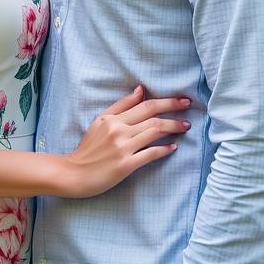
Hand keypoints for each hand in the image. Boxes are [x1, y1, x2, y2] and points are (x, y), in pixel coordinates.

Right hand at [62, 87, 190, 198]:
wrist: (74, 173)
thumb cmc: (88, 148)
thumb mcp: (100, 121)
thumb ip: (120, 106)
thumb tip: (140, 90)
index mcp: (112, 118)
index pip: (144, 105)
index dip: (166, 101)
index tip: (181, 100)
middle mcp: (118, 130)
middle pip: (152, 116)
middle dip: (174, 110)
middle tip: (189, 107)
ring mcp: (122, 148)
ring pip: (154, 132)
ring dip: (173, 128)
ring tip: (185, 127)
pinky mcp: (126, 165)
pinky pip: (150, 154)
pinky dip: (164, 149)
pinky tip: (173, 147)